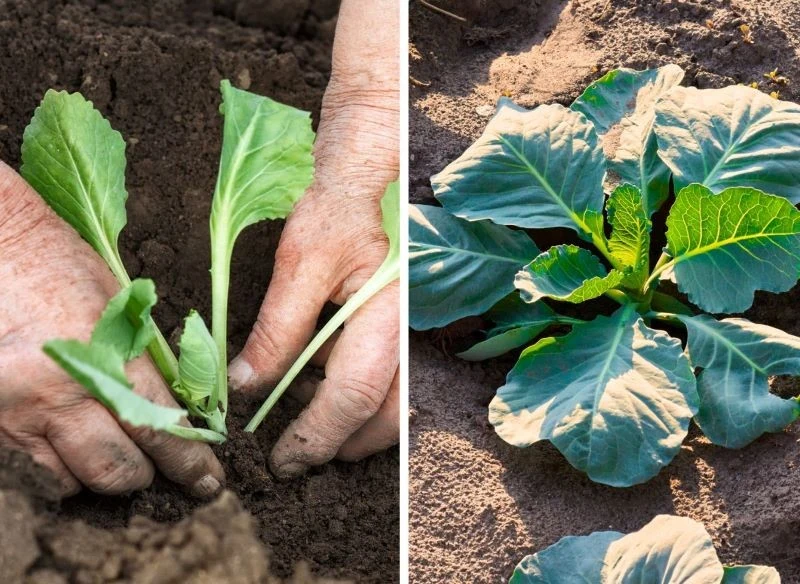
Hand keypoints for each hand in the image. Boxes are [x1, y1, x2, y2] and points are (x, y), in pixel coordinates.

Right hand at [0, 161, 224, 496]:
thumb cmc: (59, 265)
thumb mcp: (120, 304)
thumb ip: (148, 358)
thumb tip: (183, 405)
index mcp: (107, 356)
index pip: (164, 427)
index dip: (191, 462)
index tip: (209, 479)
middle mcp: (61, 393)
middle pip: (119, 469)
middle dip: (149, 476)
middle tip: (162, 470)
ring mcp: (20, 413)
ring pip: (75, 480)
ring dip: (103, 477)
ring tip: (119, 458)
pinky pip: (36, 472)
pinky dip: (61, 471)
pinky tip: (74, 450)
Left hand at [228, 0, 399, 479]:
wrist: (375, 164)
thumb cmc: (339, 201)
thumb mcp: (298, 260)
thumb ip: (277, 329)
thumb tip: (248, 385)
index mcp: (385, 312)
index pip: (352, 395)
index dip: (316, 435)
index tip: (283, 460)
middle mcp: (409, 328)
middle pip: (386, 414)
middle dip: (343, 445)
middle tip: (299, 456)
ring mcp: (411, 327)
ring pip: (394, 404)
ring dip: (356, 429)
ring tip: (313, 432)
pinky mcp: (402, 322)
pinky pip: (390, 378)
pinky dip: (362, 400)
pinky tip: (327, 393)